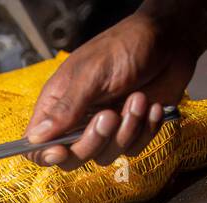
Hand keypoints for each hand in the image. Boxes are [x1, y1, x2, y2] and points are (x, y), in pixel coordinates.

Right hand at [24, 11, 200, 168]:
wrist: (170, 39)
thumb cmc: (126, 46)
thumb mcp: (92, 74)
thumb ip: (66, 108)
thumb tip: (36, 138)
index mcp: (58, 104)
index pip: (38, 144)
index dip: (45, 155)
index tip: (61, 150)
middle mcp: (79, 120)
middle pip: (73, 158)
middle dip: (94, 142)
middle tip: (110, 115)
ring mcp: (106, 128)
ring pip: (105, 156)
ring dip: (126, 131)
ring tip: (138, 99)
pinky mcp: (131, 131)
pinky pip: (133, 150)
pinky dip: (145, 130)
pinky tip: (151, 105)